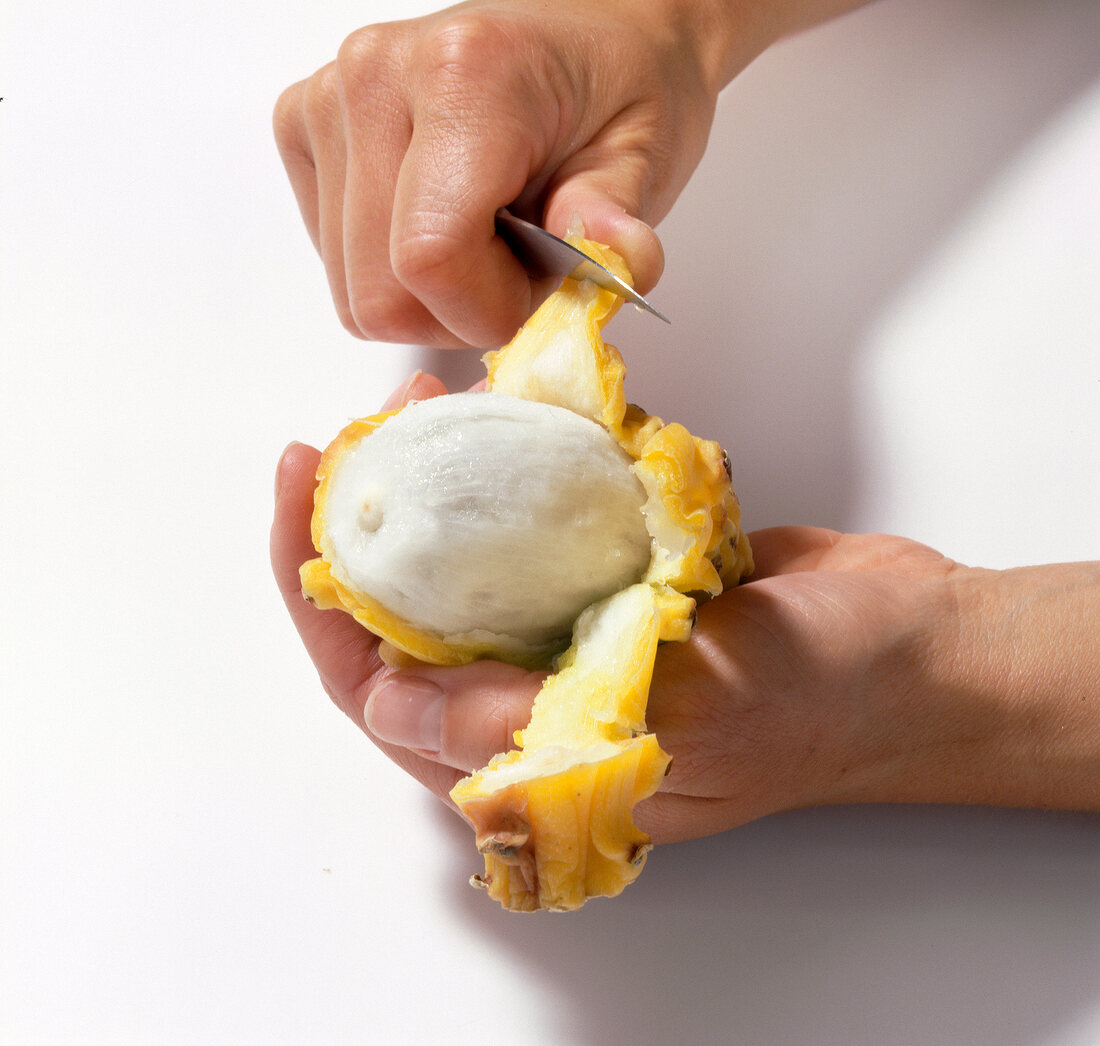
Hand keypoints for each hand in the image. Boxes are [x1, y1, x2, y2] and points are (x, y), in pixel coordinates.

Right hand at [272, 0, 752, 347]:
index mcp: (464, 74)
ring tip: (485, 239)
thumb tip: (622, 263)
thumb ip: (618, 221)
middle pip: (380, 296)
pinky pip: (339, 267)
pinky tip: (442, 223)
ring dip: (428, 299)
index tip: (539, 288)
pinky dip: (394, 273)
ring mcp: (329, 103)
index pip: (431, 258)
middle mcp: (376, 78)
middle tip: (519, 265)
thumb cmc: (615, 89)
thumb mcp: (645, 154)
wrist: (588, 31)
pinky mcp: (304, 131)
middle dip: (460, 311)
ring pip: (355, 294)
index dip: (487, 308)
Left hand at [272, 375, 1099, 840]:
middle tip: (354, 433)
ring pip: (465, 563)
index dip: (324, 602)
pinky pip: (535, 522)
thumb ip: (540, 720)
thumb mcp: (685, 720)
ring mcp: (575, 635)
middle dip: (366, 525)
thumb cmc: (823, 700)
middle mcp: (540, 701)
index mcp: (536, 762)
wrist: (919, 648)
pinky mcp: (613, 579)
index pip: (384, 692)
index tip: (304, 494)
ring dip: (434, 484)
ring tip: (420, 399)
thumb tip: (392, 700)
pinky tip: (499, 408)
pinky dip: (511, 468)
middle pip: (407, 617)